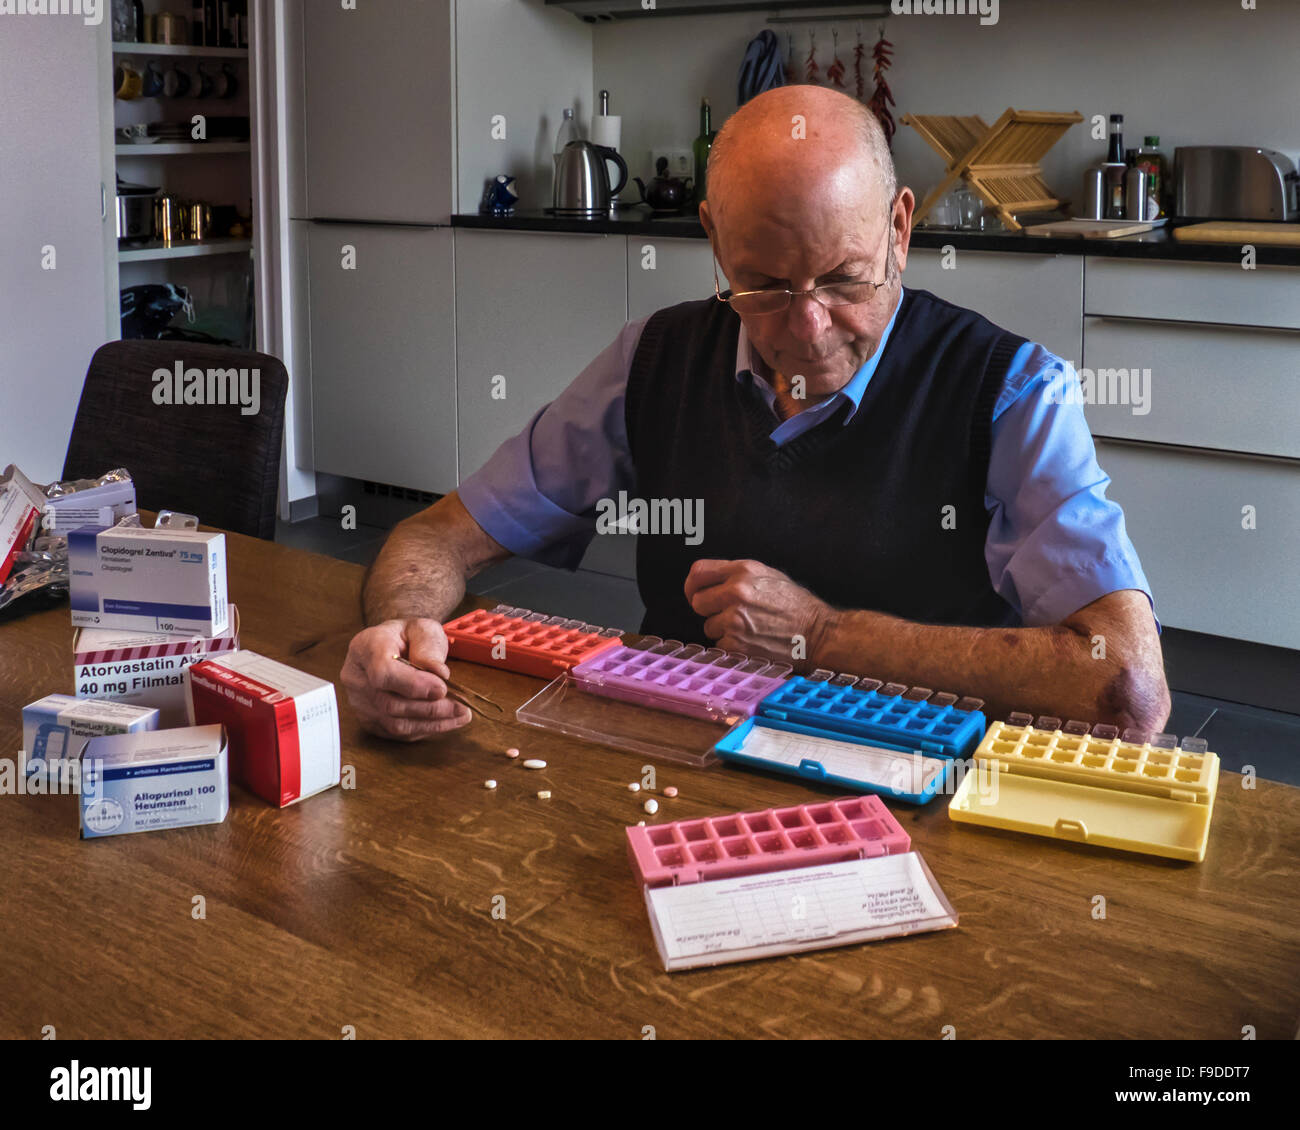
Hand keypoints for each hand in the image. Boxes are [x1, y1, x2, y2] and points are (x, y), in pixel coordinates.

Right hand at [340, 618, 470, 740]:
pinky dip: (424, 729)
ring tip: (460, 715)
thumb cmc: (408, 636)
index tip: (442, 688)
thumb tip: (439, 674)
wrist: (394, 646)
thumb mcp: (422, 629)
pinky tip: (445, 721)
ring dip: (431, 723)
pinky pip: (397, 733)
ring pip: (394, 723)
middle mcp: (356, 677)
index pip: (382, 672)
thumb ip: (429, 648)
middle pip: (390, 703)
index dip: (413, 684)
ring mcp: (359, 702)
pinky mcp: (369, 720)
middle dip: (430, 709)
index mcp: (365, 647)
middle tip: (460, 706)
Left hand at [684, 559, 833, 665]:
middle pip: (697, 601)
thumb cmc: (795, 606)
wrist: (817, 633)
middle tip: (727, 615)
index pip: (698, 572)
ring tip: (748, 628)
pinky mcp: (736, 643)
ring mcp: (735, 619)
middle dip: (709, 610)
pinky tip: (752, 641)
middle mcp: (736, 592)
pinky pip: (719, 645)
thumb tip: (710, 581)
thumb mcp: (768, 576)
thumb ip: (737, 575)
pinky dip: (732, 646)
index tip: (695, 593)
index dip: (692, 585)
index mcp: (743, 571)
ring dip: (722, 630)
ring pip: (708, 626)